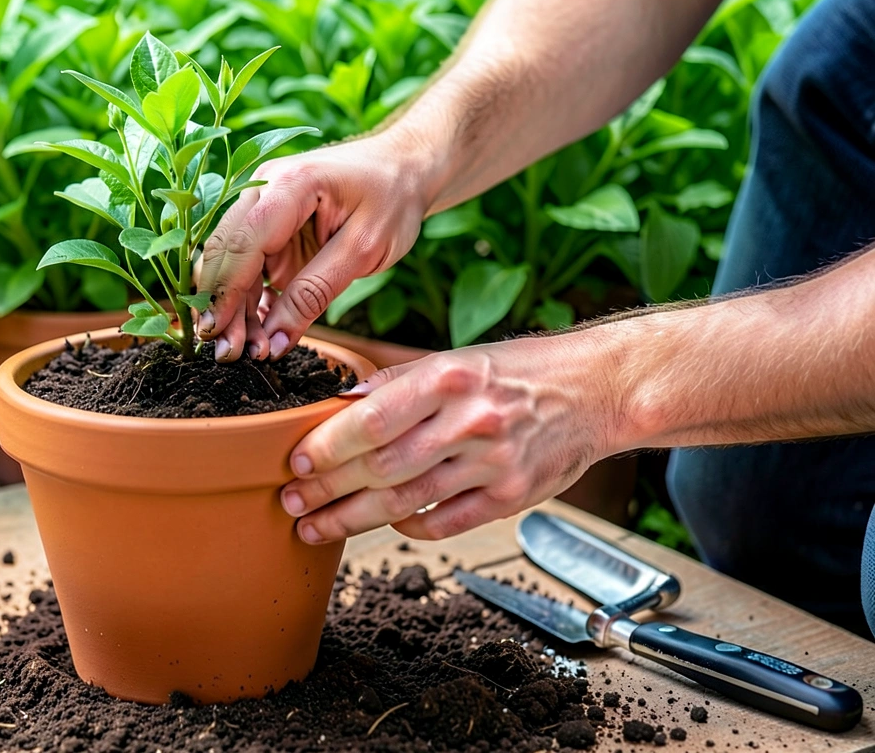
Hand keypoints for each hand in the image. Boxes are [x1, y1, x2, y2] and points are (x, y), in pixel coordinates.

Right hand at [195, 130, 436, 360]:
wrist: (402, 167)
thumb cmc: (391, 199)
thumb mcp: (365, 250)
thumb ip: (316, 292)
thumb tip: (274, 341)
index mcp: (291, 183)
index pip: (244, 242)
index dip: (226, 292)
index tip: (219, 336)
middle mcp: (263, 186)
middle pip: (225, 253)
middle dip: (221, 306)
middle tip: (228, 354)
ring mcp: (259, 205)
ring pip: (228, 263)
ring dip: (232, 307)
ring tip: (246, 350)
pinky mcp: (265, 227)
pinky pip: (245, 266)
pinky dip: (246, 299)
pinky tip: (255, 332)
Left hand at [280, 334, 619, 542]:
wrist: (596, 391)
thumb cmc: (517, 372)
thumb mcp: (455, 359)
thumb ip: (398, 384)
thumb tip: (341, 404)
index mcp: (448, 379)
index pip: (371, 420)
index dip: (328, 446)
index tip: (296, 462)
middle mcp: (469, 422)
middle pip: (381, 467)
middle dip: (327, 490)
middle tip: (292, 502)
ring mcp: (492, 464)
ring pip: (405, 502)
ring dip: (352, 519)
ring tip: (315, 527)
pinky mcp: (511, 498)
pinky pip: (445, 523)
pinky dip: (409, 528)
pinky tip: (382, 527)